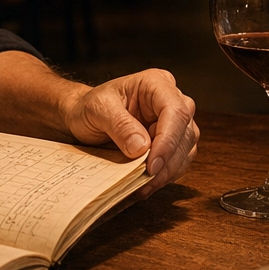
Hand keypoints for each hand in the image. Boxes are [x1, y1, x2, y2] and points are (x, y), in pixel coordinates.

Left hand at [59, 69, 197, 196]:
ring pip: (186, 150)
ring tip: (143, 186)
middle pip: (185, 132)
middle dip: (168, 161)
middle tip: (146, 179)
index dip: (168, 140)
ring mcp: (175, 122)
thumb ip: (119, 124)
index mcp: (157, 83)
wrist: (82, 117)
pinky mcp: (173, 141)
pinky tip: (146, 184)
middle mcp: (171, 100)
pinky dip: (164, 176)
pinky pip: (178, 161)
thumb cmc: (89, 107)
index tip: (152, 165)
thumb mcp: (98, 109)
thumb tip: (142, 147)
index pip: (175, 111)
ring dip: (167, 172)